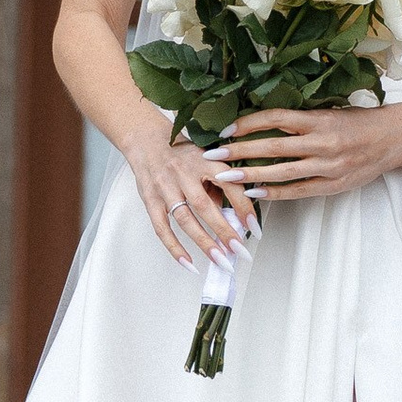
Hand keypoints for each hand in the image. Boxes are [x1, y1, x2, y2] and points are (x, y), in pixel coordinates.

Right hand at [123, 121, 253, 269]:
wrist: (146, 139)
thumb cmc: (183, 152)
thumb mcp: (206, 158)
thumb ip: (220, 183)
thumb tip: (235, 216)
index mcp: (204, 160)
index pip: (229, 184)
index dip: (243, 206)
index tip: (255, 227)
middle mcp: (184, 173)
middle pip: (205, 206)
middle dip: (224, 231)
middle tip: (240, 251)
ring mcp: (165, 188)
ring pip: (186, 220)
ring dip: (204, 243)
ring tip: (221, 261)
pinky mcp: (150, 200)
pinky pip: (162, 228)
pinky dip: (175, 248)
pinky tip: (189, 263)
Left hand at [222, 99, 401, 202]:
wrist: (392, 138)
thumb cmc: (358, 122)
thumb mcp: (328, 111)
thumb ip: (299, 119)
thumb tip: (259, 123)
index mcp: (319, 119)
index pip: (275, 118)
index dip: (247, 124)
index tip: (224, 129)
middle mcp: (322, 142)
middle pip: (272, 147)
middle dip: (239, 152)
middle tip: (212, 156)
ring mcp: (328, 166)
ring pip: (282, 172)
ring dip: (250, 175)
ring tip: (225, 177)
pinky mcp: (334, 185)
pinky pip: (298, 190)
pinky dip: (275, 193)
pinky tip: (255, 193)